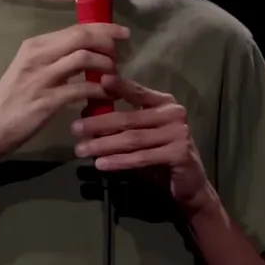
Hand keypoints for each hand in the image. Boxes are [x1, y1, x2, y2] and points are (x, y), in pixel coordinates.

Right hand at [0, 22, 129, 158]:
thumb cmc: (11, 100)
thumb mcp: (29, 70)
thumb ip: (53, 59)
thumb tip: (84, 52)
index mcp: (34, 46)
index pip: (75, 28)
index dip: (103, 28)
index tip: (122, 33)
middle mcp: (37, 56)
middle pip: (81, 37)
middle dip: (108, 41)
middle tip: (121, 52)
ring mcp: (42, 78)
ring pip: (84, 58)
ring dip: (106, 65)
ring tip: (114, 76)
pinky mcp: (47, 101)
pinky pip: (82, 88)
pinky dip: (100, 90)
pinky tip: (108, 95)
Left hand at [71, 75, 212, 215]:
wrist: (190, 184)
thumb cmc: (161, 155)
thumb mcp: (142, 134)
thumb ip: (123, 122)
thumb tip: (88, 113)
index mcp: (165, 103)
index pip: (138, 92)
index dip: (120, 85)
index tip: (100, 80)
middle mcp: (174, 113)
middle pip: (130, 118)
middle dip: (99, 123)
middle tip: (75, 128)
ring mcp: (178, 133)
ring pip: (133, 138)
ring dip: (104, 144)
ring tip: (82, 149)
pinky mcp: (179, 153)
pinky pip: (142, 157)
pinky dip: (119, 161)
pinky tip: (101, 164)